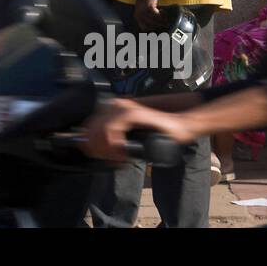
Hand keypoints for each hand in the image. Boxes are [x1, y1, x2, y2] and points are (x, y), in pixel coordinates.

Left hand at [81, 98, 197, 160]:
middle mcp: (115, 105)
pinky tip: (123, 152)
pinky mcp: (132, 113)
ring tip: (119, 157)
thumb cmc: (156, 131)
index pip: (88, 127)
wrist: (178, 124)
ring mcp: (123, 107)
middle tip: (111, 160)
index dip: (90, 145)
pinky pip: (112, 130)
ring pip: (99, 130)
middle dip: (98, 149)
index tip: (99, 157)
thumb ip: (112, 140)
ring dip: (107, 148)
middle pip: (91, 130)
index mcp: (112, 110)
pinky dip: (115, 145)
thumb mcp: (130, 138)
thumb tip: (94, 149)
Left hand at [134, 0, 163, 30]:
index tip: (158, 29)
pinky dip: (162, 14)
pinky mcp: (150, 8)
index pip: (144, 28)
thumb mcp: (142, 11)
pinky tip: (163, 11)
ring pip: (155, 21)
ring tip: (165, 18)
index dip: (152, 29)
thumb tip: (154, 25)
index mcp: (137, 17)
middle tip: (165, 24)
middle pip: (151, 26)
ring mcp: (144, 12)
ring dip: (162, 20)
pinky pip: (158, 15)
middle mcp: (140, 15)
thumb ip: (146, 17)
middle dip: (159, 25)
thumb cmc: (144, 1)